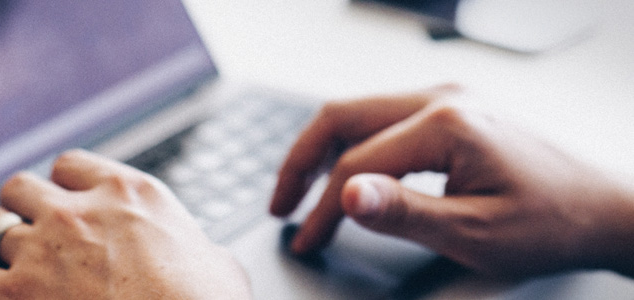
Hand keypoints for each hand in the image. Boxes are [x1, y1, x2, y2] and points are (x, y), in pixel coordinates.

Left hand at [0, 149, 250, 298]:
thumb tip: (204, 257)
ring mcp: (41, 250)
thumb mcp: (218, 266)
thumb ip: (195, 247)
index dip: (61, 187)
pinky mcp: (11, 294)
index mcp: (130, 194)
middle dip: (20, 210)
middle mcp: (79, 212)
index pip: (70, 164)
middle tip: (28, 237)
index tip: (64, 205)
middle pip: (20, 186)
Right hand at [270, 85, 633, 277]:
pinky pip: (383, 119)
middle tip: (280, 205)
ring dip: (323, 150)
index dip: (324, 208)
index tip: (308, 241)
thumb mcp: (475, 232)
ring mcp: (447, 98)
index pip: (359, 164)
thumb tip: (346, 194)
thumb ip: (405, 212)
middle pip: (342, 117)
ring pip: (358, 113)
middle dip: (301, 162)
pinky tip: (345, 174)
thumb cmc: (551, 223)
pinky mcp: (451, 109)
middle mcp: (443, 98)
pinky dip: (352, 146)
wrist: (604, 208)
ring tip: (301, 192)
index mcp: (448, 123)